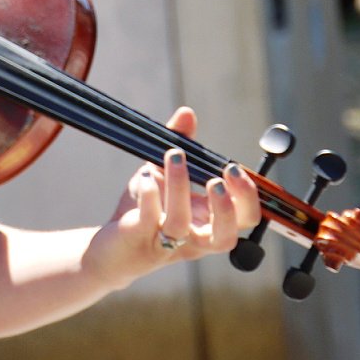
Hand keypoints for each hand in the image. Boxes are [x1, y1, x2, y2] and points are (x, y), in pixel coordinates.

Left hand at [95, 107, 262, 280]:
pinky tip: (147, 174)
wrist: (112, 246)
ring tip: (176, 156)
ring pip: (181, 224)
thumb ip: (180, 145)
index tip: (233, 167)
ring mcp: (166, 242)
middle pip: (226, 237)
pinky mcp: (140, 238)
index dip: (247, 197)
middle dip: (228, 208)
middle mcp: (193, 239)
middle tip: (219, 178)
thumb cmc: (145, 210)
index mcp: (208, 224)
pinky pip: (149, 221)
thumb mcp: (163, 174)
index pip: (244, 219)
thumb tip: (187, 114)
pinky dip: (150, 197)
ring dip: (181, 188)